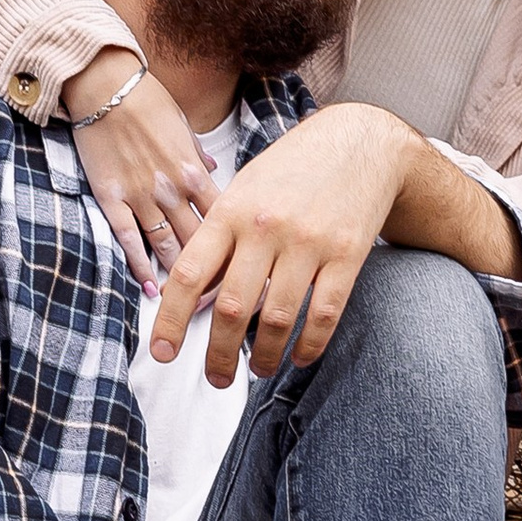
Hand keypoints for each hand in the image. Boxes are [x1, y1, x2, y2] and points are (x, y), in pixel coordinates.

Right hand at [65, 49, 217, 291]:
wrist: (106, 85)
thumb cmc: (145, 100)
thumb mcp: (184, 125)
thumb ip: (198, 155)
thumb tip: (212, 170)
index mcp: (194, 170)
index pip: (223, 219)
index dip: (236, 247)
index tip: (246, 269)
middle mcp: (172, 189)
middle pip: (199, 239)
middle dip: (213, 271)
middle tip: (224, 298)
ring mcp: (141, 195)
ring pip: (167, 245)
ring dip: (179, 274)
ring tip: (191, 302)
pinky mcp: (112, 197)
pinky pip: (128, 238)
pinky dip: (140, 265)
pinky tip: (151, 287)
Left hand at [148, 104, 413, 383]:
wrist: (359, 141)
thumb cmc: (292, 170)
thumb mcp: (245, 191)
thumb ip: (219, 240)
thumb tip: (190, 295)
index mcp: (231, 211)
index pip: (188, 274)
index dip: (170, 319)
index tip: (162, 353)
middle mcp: (265, 227)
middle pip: (230, 307)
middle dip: (218, 353)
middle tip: (216, 379)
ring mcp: (308, 242)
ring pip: (276, 318)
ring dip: (263, 357)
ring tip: (258, 372)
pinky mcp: (346, 254)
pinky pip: (323, 314)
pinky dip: (309, 345)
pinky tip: (299, 357)